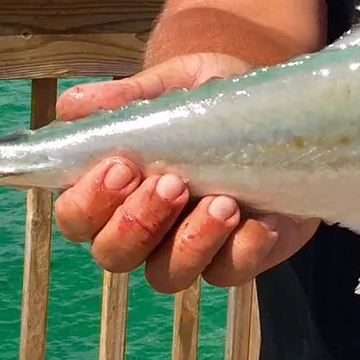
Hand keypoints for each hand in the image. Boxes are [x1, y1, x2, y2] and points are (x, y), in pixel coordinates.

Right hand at [52, 54, 319, 290]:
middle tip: (172, 183)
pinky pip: (228, 273)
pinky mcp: (236, 258)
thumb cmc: (216, 102)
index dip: (90, 202)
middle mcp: (144, 228)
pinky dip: (243, 248)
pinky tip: (260, 220)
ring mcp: (189, 249)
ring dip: (191, 242)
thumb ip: (130, 98)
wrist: (285, 113)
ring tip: (223, 202)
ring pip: (166, 275)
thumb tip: (74, 105)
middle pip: (113, 254)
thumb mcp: (178, 84)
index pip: (76, 216)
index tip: (121, 166)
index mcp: (115, 189)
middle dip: (138, 222)